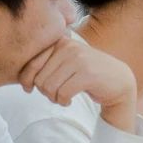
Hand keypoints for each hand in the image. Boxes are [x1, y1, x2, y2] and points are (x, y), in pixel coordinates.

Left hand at [17, 38, 137, 131]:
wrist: (118, 80)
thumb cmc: (87, 74)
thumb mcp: (65, 63)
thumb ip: (46, 65)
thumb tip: (24, 82)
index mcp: (60, 42)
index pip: (31, 63)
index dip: (26, 79)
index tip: (29, 89)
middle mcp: (68, 47)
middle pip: (39, 78)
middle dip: (44, 91)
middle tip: (55, 94)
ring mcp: (79, 59)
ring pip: (49, 87)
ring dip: (54, 98)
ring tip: (62, 97)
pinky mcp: (87, 74)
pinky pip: (63, 93)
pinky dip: (64, 101)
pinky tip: (69, 100)